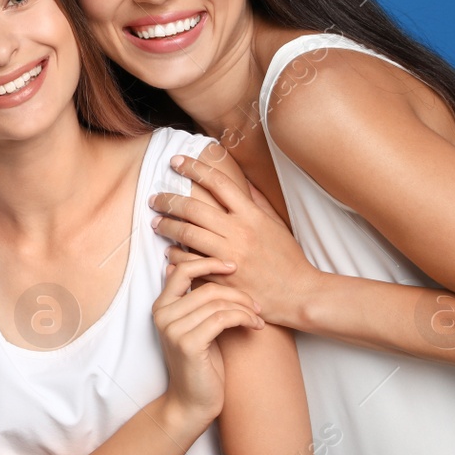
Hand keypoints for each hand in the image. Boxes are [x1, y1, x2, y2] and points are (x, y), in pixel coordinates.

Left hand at [153, 154, 319, 328]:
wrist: (299, 293)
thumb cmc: (288, 258)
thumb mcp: (276, 224)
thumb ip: (257, 202)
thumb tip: (243, 181)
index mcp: (251, 215)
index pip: (218, 183)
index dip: (194, 168)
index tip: (176, 161)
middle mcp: (238, 232)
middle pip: (194, 207)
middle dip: (169, 200)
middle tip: (155, 198)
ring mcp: (229, 255)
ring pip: (187, 234)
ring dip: (166, 226)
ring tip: (156, 222)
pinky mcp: (222, 277)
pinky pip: (190, 263)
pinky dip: (175, 256)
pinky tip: (168, 252)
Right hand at [153, 256, 261, 423]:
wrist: (192, 402)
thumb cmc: (200, 364)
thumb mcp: (196, 327)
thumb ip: (195, 302)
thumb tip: (206, 276)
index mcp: (161, 306)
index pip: (182, 269)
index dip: (208, 262)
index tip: (233, 267)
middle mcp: (163, 315)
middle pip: (207, 287)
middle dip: (238, 293)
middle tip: (257, 304)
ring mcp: (173, 329)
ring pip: (217, 303)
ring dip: (245, 308)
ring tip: (258, 318)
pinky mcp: (188, 344)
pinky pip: (222, 319)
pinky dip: (244, 319)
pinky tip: (256, 326)